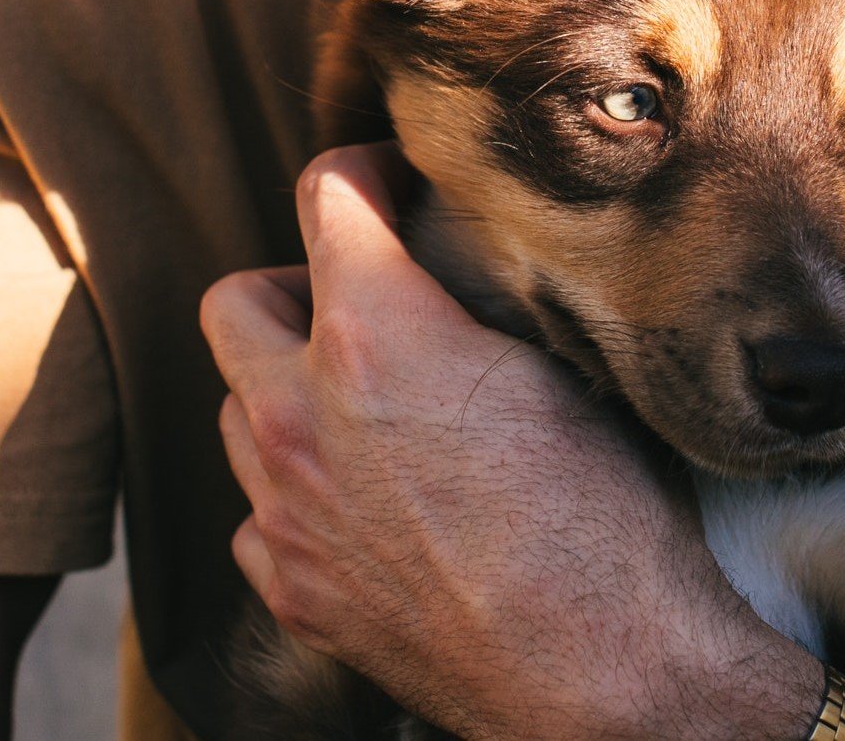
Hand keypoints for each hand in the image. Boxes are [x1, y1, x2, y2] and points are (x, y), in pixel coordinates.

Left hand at [203, 143, 822, 739]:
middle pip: (236, 302)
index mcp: (376, 335)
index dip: (364, 171)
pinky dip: (296, 495)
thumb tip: (459, 269)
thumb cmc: (608, 519)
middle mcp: (302, 414)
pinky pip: (258, 513)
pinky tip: (367, 507)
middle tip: (361, 307)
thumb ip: (482, 305)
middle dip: (292, 287)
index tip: (391, 185)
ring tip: (368, 414)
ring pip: (237, 411)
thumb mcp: (564, 372)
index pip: (326, 194)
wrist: (607, 673)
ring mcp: (285, 511)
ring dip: (287, 393)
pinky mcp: (292, 592)